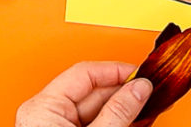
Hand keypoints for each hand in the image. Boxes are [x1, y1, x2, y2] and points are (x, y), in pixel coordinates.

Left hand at [16, 61, 152, 126]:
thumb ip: (117, 112)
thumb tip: (138, 88)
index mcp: (43, 106)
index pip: (85, 72)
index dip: (115, 70)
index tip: (139, 74)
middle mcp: (45, 114)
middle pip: (93, 90)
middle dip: (123, 91)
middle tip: (147, 91)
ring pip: (96, 108)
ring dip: (122, 107)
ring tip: (144, 106)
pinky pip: (93, 122)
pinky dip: (114, 120)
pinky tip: (131, 119)